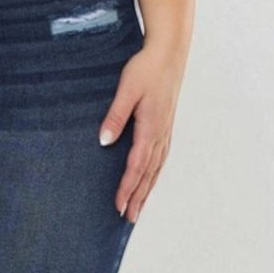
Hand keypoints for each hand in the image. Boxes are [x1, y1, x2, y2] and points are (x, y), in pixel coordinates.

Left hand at [97, 46, 179, 221]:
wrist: (169, 53)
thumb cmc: (146, 69)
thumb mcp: (126, 90)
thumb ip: (115, 116)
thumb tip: (104, 141)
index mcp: (150, 128)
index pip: (136, 165)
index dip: (127, 188)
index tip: (119, 206)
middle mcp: (160, 134)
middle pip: (148, 174)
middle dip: (138, 197)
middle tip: (128, 219)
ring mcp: (165, 131)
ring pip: (156, 168)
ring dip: (147, 190)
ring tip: (138, 208)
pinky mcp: (166, 126)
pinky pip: (161, 158)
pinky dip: (154, 174)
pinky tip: (150, 180)